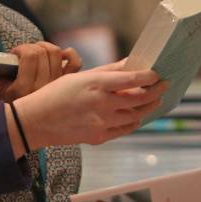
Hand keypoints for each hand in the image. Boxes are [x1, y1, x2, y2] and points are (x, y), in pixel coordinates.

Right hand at [0, 41, 81, 101]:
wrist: (25, 122)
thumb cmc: (7, 103)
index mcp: (25, 89)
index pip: (30, 55)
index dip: (21, 48)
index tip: (14, 54)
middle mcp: (45, 88)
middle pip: (44, 52)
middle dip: (31, 46)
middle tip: (24, 53)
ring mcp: (59, 87)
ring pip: (57, 54)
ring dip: (46, 47)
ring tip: (36, 54)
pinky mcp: (69, 85)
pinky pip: (75, 63)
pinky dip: (69, 54)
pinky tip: (59, 56)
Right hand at [9, 66, 165, 150]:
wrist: (36, 122)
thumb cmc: (56, 94)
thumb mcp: (80, 76)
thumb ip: (108, 71)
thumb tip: (131, 64)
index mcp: (96, 85)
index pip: (132, 80)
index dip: (150, 77)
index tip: (158, 73)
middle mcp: (102, 104)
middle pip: (140, 99)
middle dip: (156, 91)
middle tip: (164, 85)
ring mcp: (102, 123)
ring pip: (136, 115)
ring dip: (149, 107)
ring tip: (154, 100)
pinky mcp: (99, 137)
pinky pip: (125, 129)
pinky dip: (134, 121)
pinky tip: (137, 116)